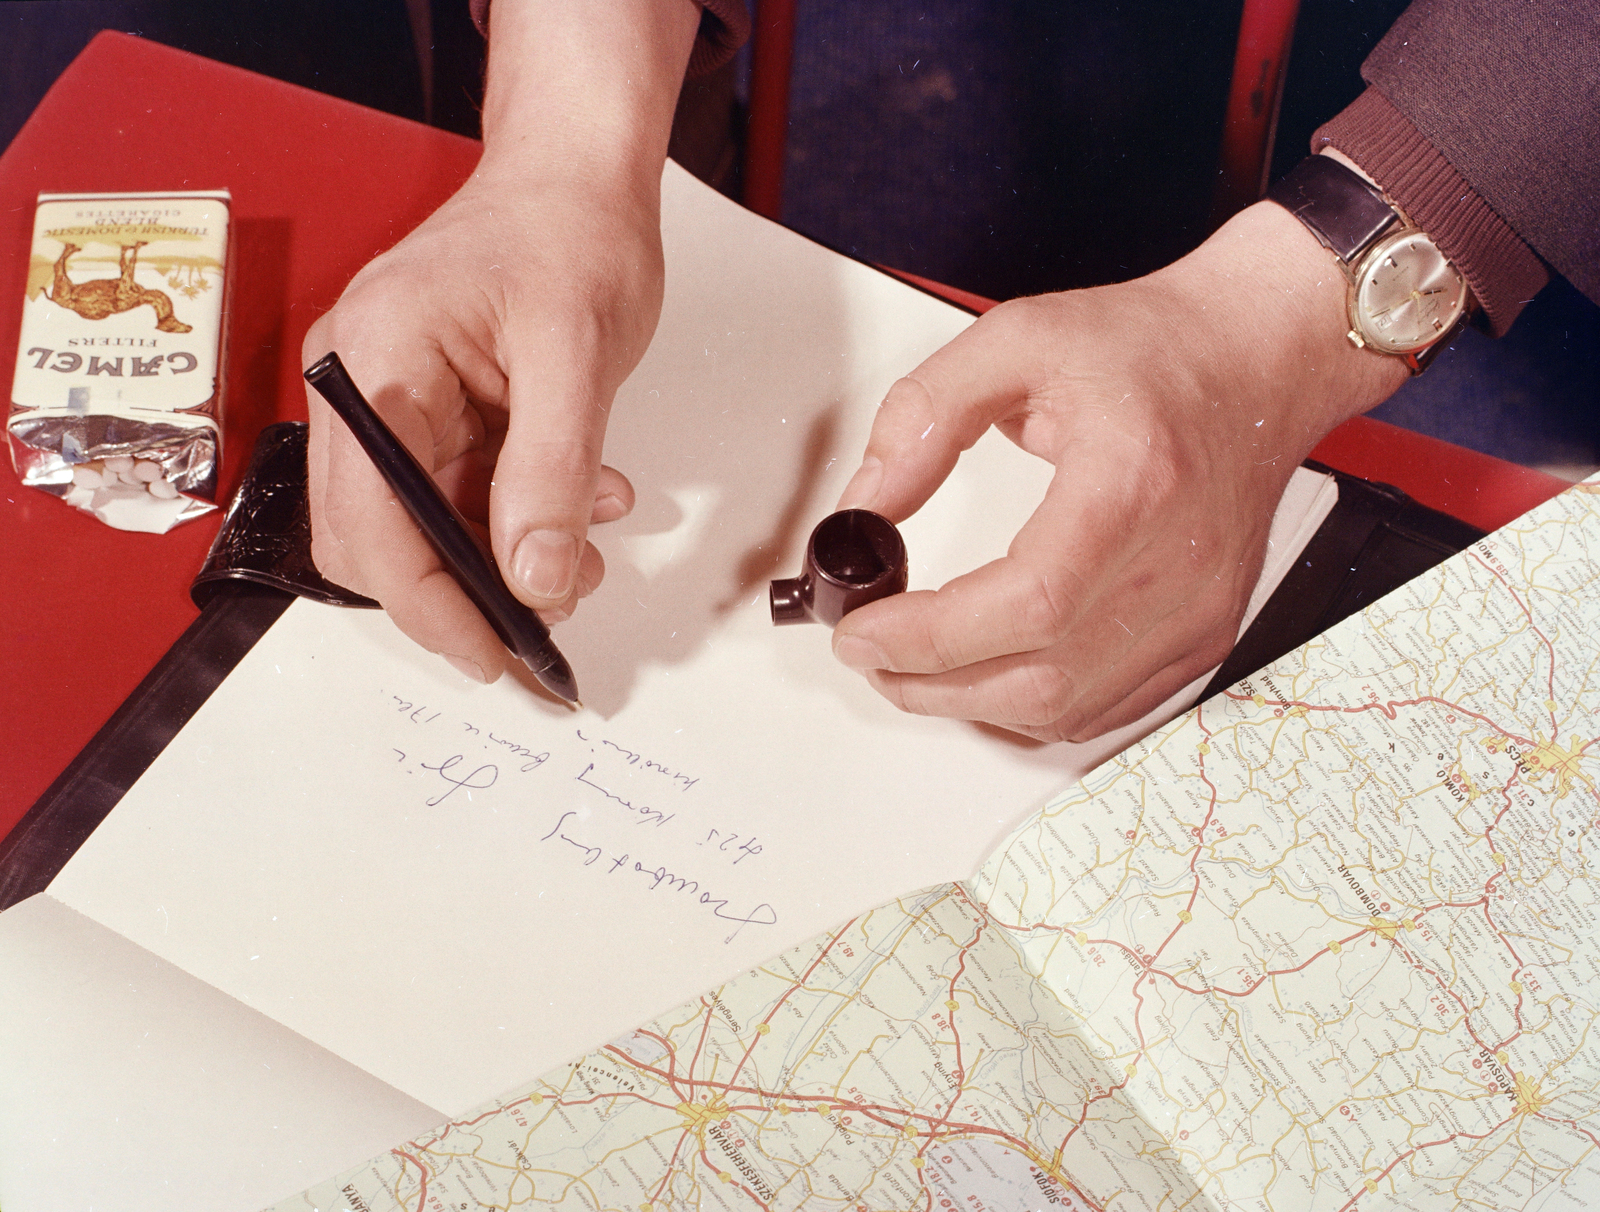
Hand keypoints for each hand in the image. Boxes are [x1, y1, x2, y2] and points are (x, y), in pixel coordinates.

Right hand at [303, 0, 697, 683]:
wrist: (576, 177)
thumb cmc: (570, 231)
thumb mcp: (576, 355)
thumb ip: (553, 472)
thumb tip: (536, 577)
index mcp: (375, 362)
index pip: (372, 519)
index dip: (429, 604)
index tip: (493, 654)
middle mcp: (360, 385)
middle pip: (374, 537)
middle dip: (460, 591)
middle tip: (543, 624)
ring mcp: (389, 398)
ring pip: (419, 524)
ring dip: (497, 558)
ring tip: (584, 556)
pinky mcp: (427, 408)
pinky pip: (454, 492)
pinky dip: (513, 517)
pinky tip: (585, 505)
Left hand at [831, 200, 1407, 740]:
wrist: (1258, 361)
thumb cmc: (1156, 349)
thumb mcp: (1016, 341)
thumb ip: (924, 417)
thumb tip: (864, 505)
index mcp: (1134, 484)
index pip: (1027, 603)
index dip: (930, 636)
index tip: (860, 630)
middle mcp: (1179, 565)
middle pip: (1040, 678)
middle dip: (929, 681)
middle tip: (867, 650)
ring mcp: (1199, 612)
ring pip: (1065, 710)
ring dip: (969, 702)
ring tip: (911, 663)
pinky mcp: (1203, 636)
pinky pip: (1103, 710)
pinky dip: (1028, 707)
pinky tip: (984, 672)